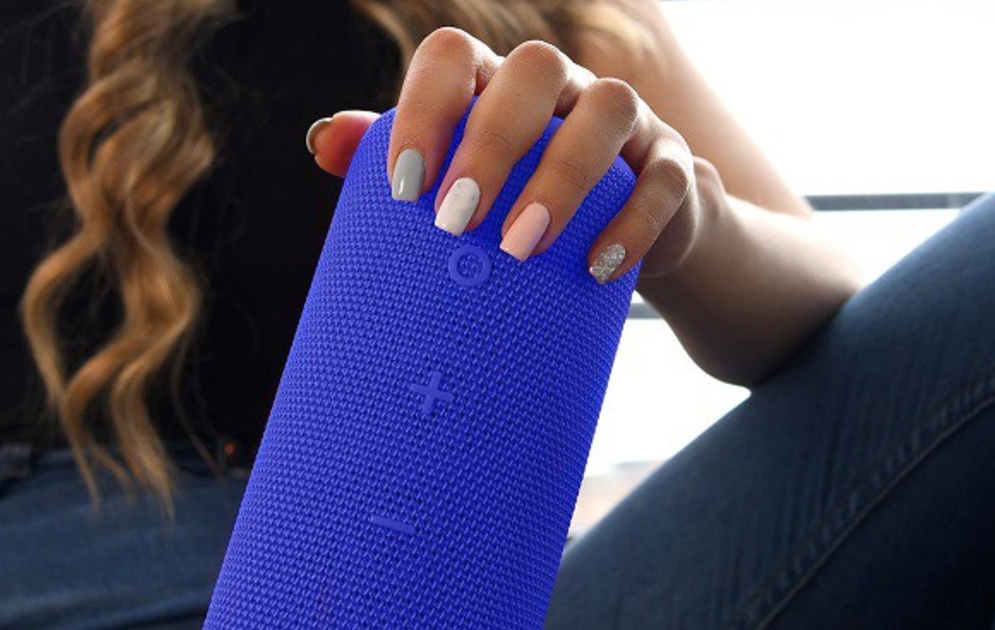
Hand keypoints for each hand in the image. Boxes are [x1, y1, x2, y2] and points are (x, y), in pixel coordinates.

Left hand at [307, 27, 711, 283]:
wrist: (615, 242)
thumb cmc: (513, 206)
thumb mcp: (453, 184)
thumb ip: (390, 158)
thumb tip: (322, 143)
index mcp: (496, 81)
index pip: (454, 55)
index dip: (426, 108)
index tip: (403, 186)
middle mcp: (561, 86)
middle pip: (535, 69)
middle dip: (492, 142)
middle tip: (457, 221)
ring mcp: (625, 121)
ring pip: (608, 110)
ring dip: (562, 177)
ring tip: (521, 247)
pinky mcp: (672, 167)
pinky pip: (666, 179)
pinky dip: (633, 223)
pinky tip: (595, 269)